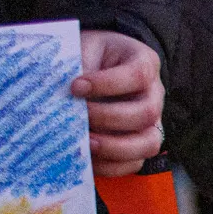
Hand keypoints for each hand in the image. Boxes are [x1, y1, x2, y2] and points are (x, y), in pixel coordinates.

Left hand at [73, 31, 163, 176]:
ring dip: (114, 147)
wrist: (99, 66)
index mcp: (144, 63)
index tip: (75, 86)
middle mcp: (154, 95)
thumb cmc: (92, 55)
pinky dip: (111, 165)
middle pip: (146, 113)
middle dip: (109, 118)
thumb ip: (77, 65)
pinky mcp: (139, 144)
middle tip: (80, 116)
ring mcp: (151, 122)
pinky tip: (87, 157)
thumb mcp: (85, 47)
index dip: (108, 83)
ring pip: (148, 143)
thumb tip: (58, 94)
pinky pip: (135, 163)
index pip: (138, 75)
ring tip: (85, 143)